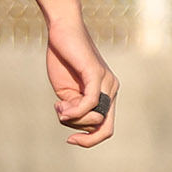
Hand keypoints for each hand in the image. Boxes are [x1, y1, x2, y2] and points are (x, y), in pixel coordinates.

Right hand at [45, 17, 115, 148]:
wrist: (62, 31)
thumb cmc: (64, 59)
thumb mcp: (67, 91)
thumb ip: (73, 108)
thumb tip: (73, 121)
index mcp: (106, 94)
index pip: (106, 129)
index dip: (89, 140)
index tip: (70, 139)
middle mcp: (112, 89)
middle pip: (101, 127)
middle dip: (78, 129)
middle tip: (60, 111)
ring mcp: (106, 82)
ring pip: (95, 117)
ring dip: (72, 118)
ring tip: (59, 104)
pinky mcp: (96, 74)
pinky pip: (91, 102)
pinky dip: (76, 110)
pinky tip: (61, 106)